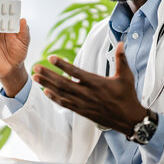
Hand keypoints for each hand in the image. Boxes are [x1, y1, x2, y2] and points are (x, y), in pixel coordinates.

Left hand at [32, 42, 146, 135]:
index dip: (62, 65)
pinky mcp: (82, 111)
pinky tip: (45, 92)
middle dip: (48, 75)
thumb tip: (121, 43)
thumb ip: (121, 59)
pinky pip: (65, 104)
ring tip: (35, 77)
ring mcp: (83, 103)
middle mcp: (87, 93)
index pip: (76, 72)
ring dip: (47, 85)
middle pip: (63, 83)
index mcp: (96, 83)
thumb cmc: (127, 96)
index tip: (51, 57)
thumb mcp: (126, 76)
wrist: (129, 119)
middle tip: (36, 67)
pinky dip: (54, 98)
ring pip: (61, 93)